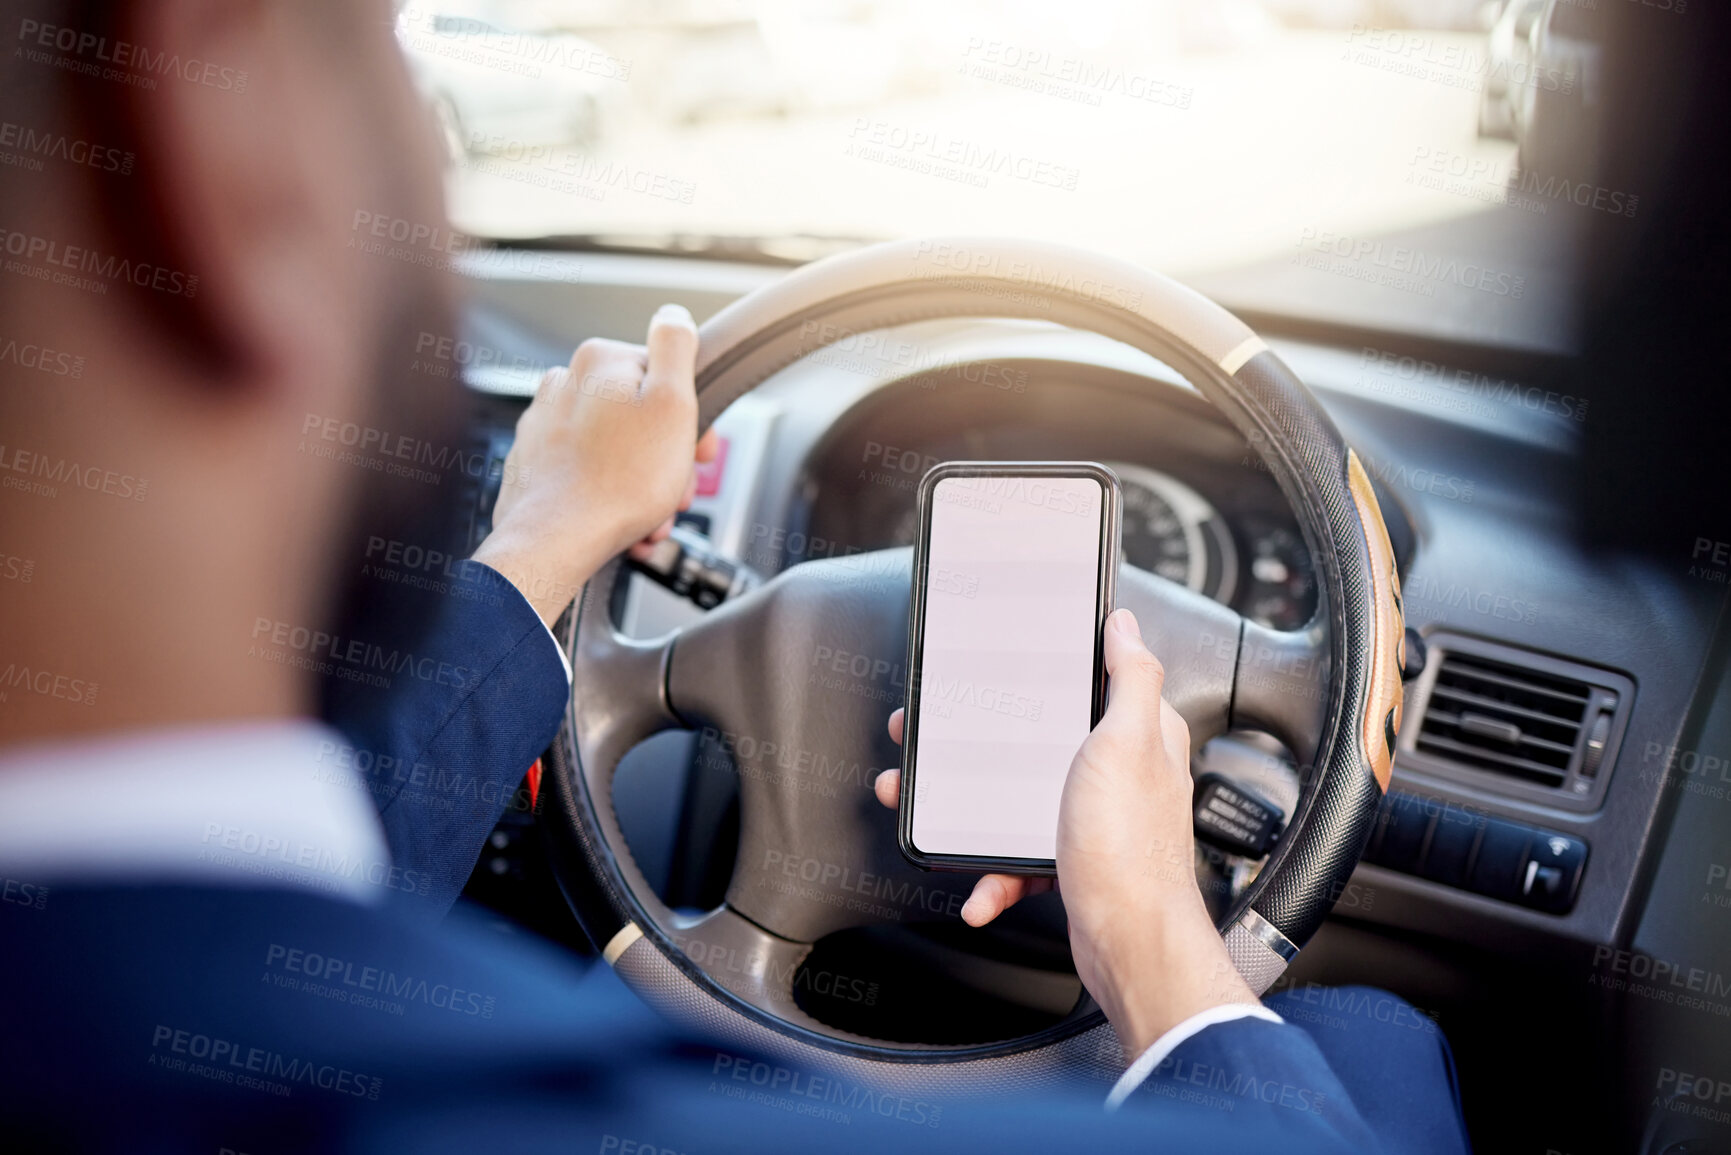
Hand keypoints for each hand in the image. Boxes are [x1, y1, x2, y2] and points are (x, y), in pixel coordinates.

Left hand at [473, 304, 719, 623]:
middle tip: (674, 490)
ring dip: (643, 483)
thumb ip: (675, 346)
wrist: (555, 541)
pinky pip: (588, 472)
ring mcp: (544, 424)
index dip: (690, 419)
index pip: (664, 377)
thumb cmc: (617, 482)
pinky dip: (610, 495)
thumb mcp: (672, 403)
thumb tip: (673, 315)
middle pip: (640, 416)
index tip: (697, 452)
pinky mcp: (535, 462)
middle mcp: (564, 383)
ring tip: (648, 514)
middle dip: (666, 458)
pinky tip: (622, 520)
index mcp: (599, 360)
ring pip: (616, 449)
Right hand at [875, 608, 1258, 1057]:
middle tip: (931, 741)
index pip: (1086, 684)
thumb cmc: (1131, 850)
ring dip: (965, 809)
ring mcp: (1091, 820)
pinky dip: (993, 872)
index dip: (1036, 675)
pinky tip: (980, 886)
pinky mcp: (1071, 862)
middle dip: (977, 744)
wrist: (1131, 944)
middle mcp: (1117, 773)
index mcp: (1134, 734)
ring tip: (922, 808)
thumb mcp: (1126, 743)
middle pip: (1034, 742)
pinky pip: (1018, 857)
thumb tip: (1125, 626)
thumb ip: (1130, 679)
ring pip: (1015, 800)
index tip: (991, 672)